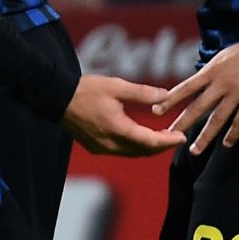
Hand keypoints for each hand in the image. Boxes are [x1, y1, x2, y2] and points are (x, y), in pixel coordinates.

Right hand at [60, 73, 185, 155]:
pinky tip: (137, 136)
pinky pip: (120, 151)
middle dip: (161, 146)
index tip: (182, 138)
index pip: (149, 141)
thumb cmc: (85, 90)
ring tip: (160, 136)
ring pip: (132, 154)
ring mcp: (101, 148)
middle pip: (143, 151)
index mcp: (117, 128)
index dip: (168, 141)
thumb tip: (166, 95)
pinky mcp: (94, 147)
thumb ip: (141, 93)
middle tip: (174, 136)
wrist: (56, 98)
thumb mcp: (116, 86)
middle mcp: (110, 143)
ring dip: (148, 147)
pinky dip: (134, 147)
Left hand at [152, 34, 238, 154]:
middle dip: (182, 123)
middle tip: (169, 136)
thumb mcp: (220, 58)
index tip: (156, 111)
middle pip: (198, 107)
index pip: (185, 88)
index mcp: (211, 72)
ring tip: (194, 150)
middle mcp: (221, 84)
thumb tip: (195, 85)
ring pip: (217, 119)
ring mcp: (237, 94)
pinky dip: (233, 134)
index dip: (170, 100)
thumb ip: (208, 74)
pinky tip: (226, 145)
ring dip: (205, 136)